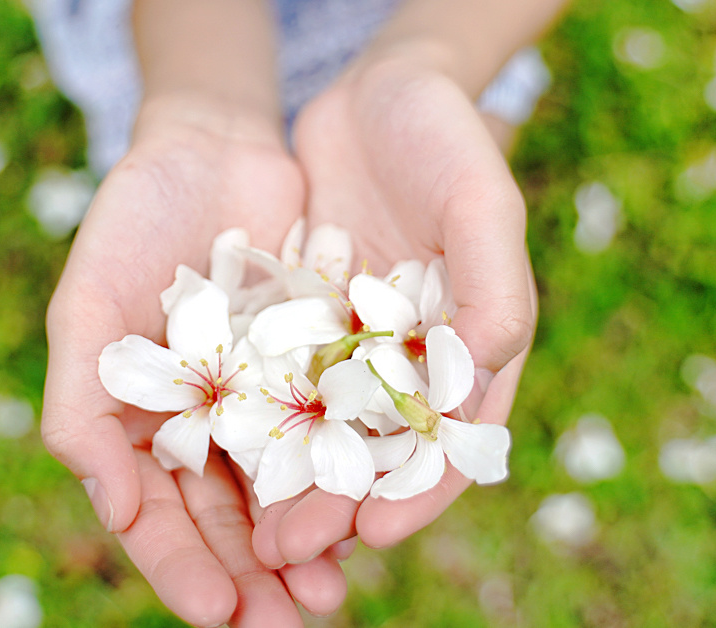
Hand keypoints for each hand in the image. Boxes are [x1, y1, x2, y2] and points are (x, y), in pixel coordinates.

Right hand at [42, 96, 347, 625]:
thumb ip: (81, 408)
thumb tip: (110, 508)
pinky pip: (333, 436)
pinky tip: (367, 514)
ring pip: (282, 493)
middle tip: (289, 624)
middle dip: (252, 580)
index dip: (182, 570)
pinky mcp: (315, 372)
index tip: (217, 613)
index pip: (156, 519)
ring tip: (333, 591)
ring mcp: (261, 404)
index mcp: (138, 428)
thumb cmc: (128, 225)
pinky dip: (345, 477)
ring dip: (304, 546)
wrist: (211, 148)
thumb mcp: (87, 310)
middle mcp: (203, 428)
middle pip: (225, 524)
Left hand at [252, 53, 538, 566]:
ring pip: (324, 434)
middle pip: (379, 453)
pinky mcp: (308, 326)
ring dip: (293, 487)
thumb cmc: (445, 140)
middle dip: (338, 507)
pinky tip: (220, 461)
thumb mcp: (481, 206)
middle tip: (289, 553)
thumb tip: (486, 371)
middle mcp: (415, 363)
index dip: (419, 493)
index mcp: (474, 350)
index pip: (452, 440)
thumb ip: (495, 289)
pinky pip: (280, 386)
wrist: (376, 93)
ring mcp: (358, 349)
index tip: (375, 533)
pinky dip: (257, 427)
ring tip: (254, 536)